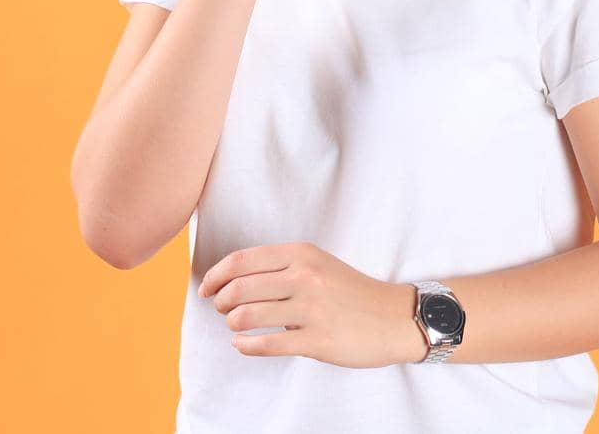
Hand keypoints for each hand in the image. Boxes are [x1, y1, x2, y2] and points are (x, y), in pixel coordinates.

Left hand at [198, 242, 423, 368]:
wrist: (393, 318)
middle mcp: (304, 276)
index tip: (206, 288)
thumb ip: (281, 267)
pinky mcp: (316, 339)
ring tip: (236, 327)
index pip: (242, 260)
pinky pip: (266, 344)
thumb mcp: (318, 264)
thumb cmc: (350, 291)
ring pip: (247, 316)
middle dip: (220, 301)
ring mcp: (311, 308)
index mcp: (301, 253)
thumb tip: (233, 278)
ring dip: (232, 324)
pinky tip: (243, 345)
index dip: (215, 275)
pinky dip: (246, 346)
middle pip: (238, 288)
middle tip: (221, 309)